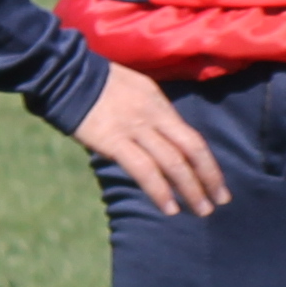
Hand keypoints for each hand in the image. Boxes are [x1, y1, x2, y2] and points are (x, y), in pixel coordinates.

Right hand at [68, 60, 230, 215]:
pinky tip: (170, 208)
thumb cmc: (98, 86)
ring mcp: (135, 129)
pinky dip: (159, 191)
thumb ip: (152, 115)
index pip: (192, 138)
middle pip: (191, 150)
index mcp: (159, 104)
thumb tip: (166, 140)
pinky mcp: (114, 141)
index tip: (219, 185)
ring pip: (172, 162)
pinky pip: (143, 170)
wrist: (66, 76)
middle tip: (220, 202)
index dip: (209, 164)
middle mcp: (153, 116)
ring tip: (201, 211)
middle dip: (209, 178)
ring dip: (190, 190)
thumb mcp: (136, 91)